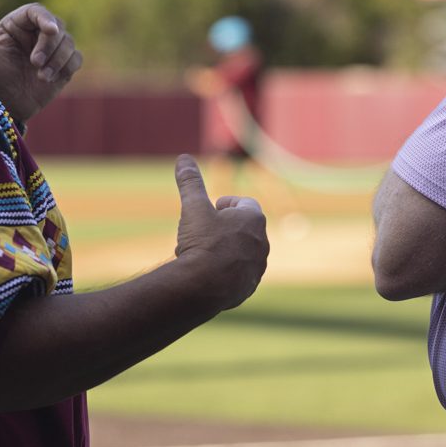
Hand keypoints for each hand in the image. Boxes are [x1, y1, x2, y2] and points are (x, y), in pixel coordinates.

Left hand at [0, 3, 81, 122]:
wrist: (1, 107)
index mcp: (16, 24)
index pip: (36, 11)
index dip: (45, 18)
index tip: (50, 30)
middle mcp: (36, 33)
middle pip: (57, 26)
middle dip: (50, 45)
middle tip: (35, 63)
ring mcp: (52, 50)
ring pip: (68, 42)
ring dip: (58, 59)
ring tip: (41, 77)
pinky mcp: (63, 66)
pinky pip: (76, 59)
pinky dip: (67, 66)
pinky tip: (48, 80)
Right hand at [173, 154, 268, 310]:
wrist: (204, 287)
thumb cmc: (202, 242)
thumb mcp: (194, 208)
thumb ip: (191, 183)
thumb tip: (183, 159)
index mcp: (253, 219)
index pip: (245, 204)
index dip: (227, 204)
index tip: (213, 208)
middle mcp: (262, 242)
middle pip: (244, 229)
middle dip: (225, 228)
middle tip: (205, 231)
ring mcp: (257, 267)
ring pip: (242, 253)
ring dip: (226, 251)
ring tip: (202, 254)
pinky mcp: (248, 287)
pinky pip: (238, 275)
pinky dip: (225, 272)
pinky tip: (206, 274)